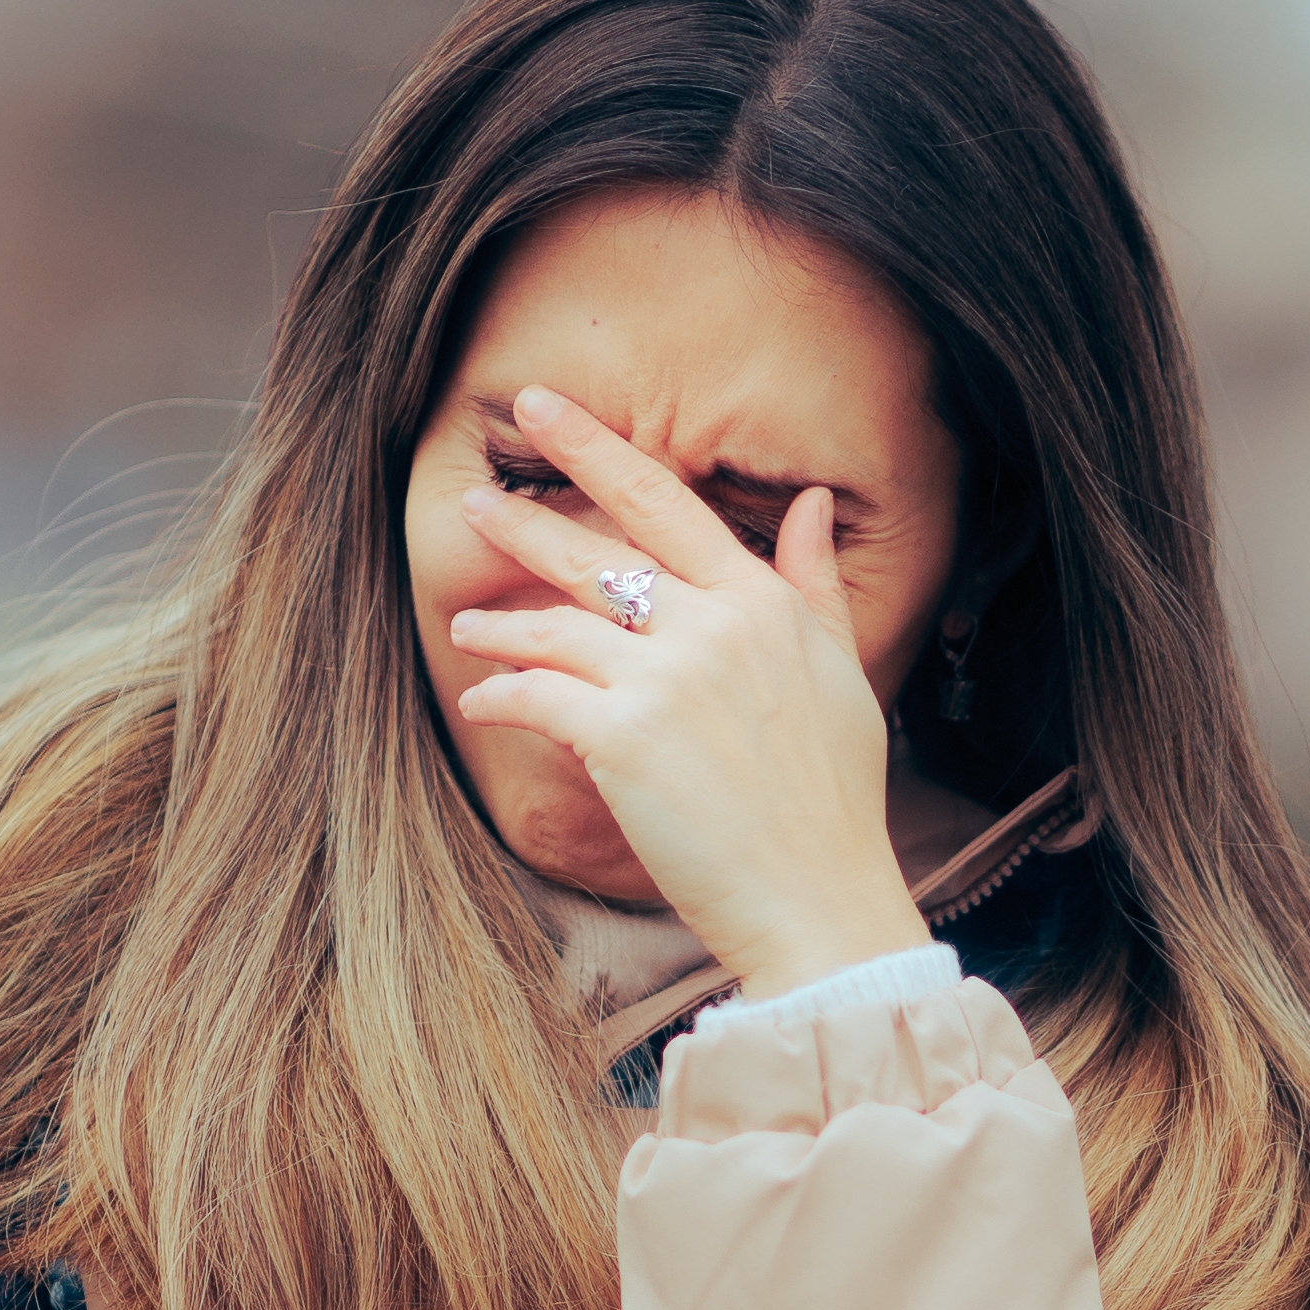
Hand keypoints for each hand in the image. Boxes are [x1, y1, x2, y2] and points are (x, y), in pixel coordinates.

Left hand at [446, 383, 932, 1000]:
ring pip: (555, 624)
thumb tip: (811, 502)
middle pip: (597, 554)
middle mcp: (713, 627)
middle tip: (474, 498)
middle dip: (525, 521)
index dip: (598, 448)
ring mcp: (665, 680)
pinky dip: (501, 695)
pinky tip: (479, 700)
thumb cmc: (834, 803)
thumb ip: (815, 585)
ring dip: (501, 623)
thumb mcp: (843, 676)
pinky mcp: (622, 739)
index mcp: (764, 604)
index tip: (544, 407)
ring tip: (466, 625)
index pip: (666, 503)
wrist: (822, 901)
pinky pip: (536, 698)